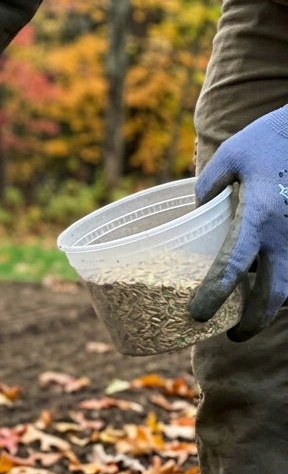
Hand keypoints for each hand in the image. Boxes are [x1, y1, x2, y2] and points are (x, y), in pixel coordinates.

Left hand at [190, 105, 287, 340]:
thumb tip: (195, 212)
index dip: (215, 292)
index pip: (233, 263)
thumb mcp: (231, 156)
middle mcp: (286, 232)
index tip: (198, 313)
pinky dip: (285, 281)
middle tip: (235, 334)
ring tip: (251, 318)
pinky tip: (269, 287)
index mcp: (258, 214)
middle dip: (255, 320)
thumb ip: (208, 186)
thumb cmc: (271, 138)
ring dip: (273, 305)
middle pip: (274, 291)